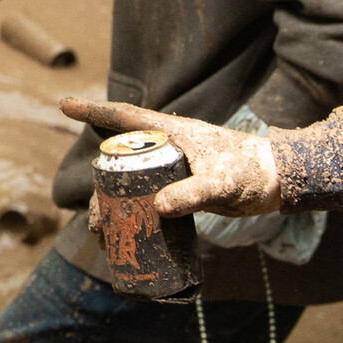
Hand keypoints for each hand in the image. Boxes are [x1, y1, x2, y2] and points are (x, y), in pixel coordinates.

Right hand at [56, 99, 282, 216]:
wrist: (278, 183)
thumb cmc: (251, 171)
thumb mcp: (221, 182)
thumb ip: (192, 193)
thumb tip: (158, 208)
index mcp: (171, 133)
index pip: (124, 118)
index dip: (93, 112)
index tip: (63, 104)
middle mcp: (166, 148)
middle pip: (120, 163)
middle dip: (100, 193)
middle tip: (94, 222)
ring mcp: (173, 169)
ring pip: (131, 185)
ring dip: (114, 210)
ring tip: (105, 238)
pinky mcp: (182, 189)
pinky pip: (148, 200)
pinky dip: (135, 217)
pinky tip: (129, 237)